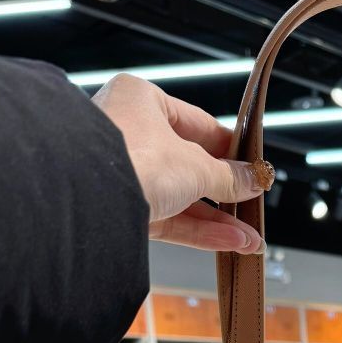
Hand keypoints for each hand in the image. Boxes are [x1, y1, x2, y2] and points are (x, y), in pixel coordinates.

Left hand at [93, 74, 266, 252]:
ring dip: (218, 220)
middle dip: (226, 193)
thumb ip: (228, 177)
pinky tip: (229, 241)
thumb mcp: (195, 166)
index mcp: (141, 101)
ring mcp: (124, 174)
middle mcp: (128, 134)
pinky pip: (169, 219)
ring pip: (181, 198)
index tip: (251, 166)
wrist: (89, 200)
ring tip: (249, 237)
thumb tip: (253, 179)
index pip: (197, 123)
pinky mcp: (121, 210)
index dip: (229, 148)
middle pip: (190, 166)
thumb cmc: (131, 159)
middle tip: (252, 203)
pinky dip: (199, 231)